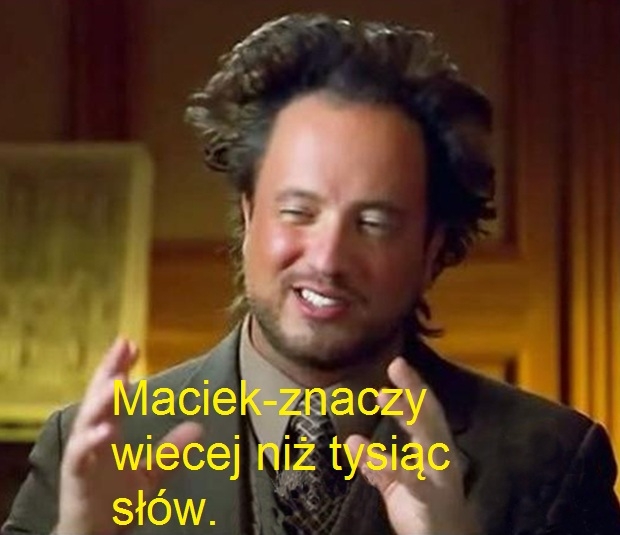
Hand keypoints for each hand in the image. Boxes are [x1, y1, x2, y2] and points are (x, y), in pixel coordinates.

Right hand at [56, 339, 202, 534]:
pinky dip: (91, 441)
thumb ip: (171, 451)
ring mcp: (83, 456)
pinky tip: (105, 429)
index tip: (132, 345)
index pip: (113, 393)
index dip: (120, 368)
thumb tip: (198, 428)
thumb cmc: (116, 502)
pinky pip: (81, 457)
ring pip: (87, 421)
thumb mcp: (151, 473)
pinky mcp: (77, 478)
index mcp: (108, 433)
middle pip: (98, 397)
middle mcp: (92, 438)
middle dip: (109, 370)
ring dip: (102, 401)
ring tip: (119, 381)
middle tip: (123, 346)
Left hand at [346, 357, 477, 534]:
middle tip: (397, 364)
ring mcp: (440, 476)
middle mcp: (441, 457)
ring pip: (429, 437)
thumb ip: (376, 464)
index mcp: (433, 451)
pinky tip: (365, 450)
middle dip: (415, 389)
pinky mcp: (432, 498)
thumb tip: (351, 440)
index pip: (425, 413)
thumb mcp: (397, 484)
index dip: (412, 388)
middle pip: (430, 416)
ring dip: (408, 413)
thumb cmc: (425, 511)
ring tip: (383, 396)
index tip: (396, 366)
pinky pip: (410, 478)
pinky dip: (387, 463)